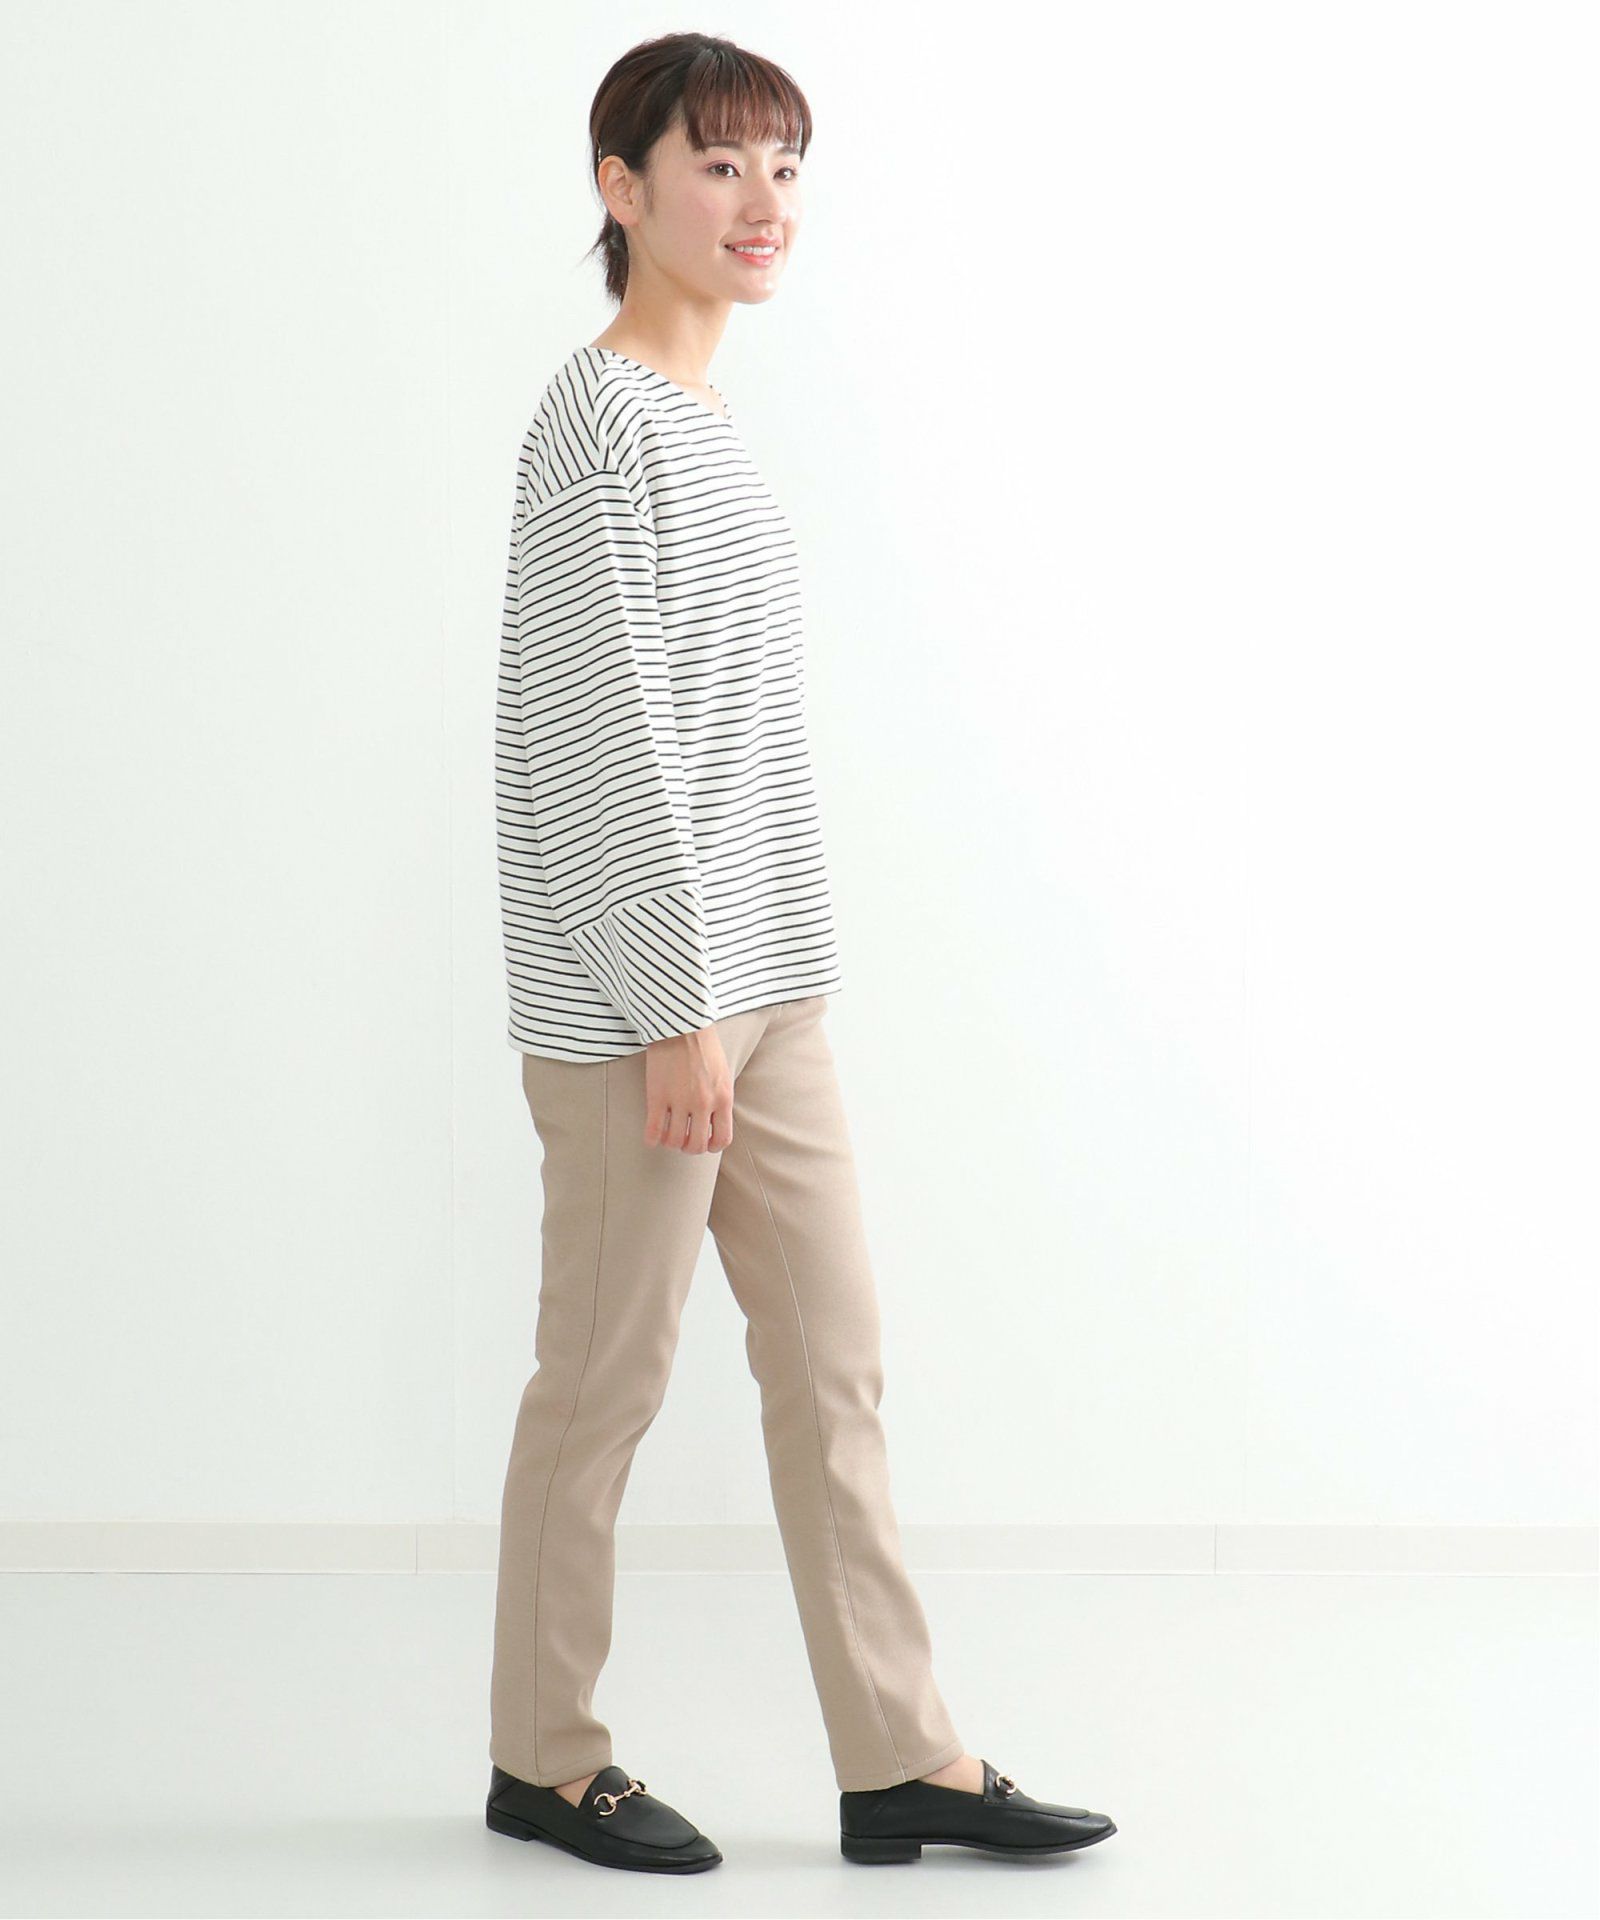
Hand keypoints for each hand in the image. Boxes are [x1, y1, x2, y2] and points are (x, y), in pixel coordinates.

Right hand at [643, 1023, 733, 1152]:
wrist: (681, 1026)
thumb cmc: (704, 1046)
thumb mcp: (723, 1074)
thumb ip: (720, 1099)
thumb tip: (715, 1122)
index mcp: (723, 1098)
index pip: (722, 1139)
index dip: (712, 1146)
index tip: (704, 1143)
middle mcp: (703, 1104)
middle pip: (696, 1145)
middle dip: (689, 1147)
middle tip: (683, 1141)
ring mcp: (679, 1101)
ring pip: (674, 1141)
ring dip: (670, 1143)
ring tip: (667, 1136)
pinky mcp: (657, 1096)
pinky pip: (654, 1130)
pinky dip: (652, 1139)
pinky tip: (651, 1137)